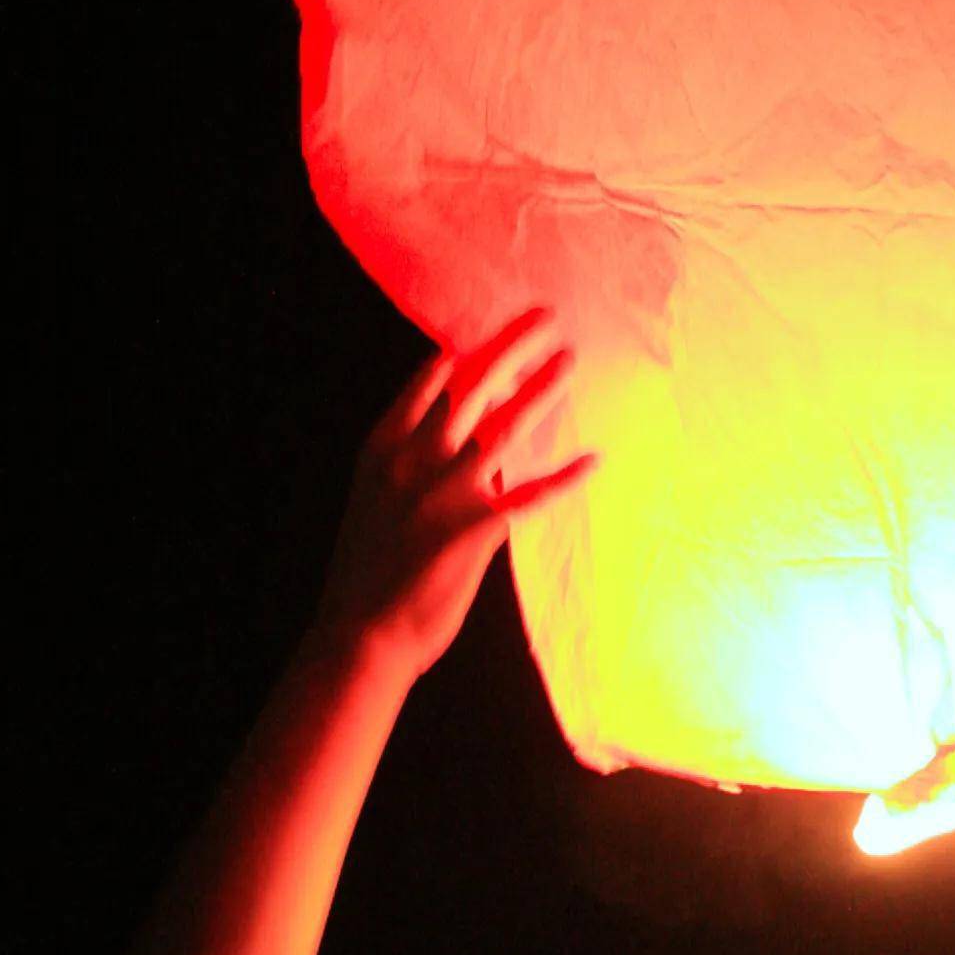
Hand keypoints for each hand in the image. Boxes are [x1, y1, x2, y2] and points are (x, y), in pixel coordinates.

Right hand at [314, 309, 596, 680]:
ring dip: (541, 390)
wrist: (361, 636)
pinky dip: (565, 477)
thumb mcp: (376, 505)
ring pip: (504, 426)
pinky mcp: (478, 529)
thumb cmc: (368, 577)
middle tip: (543, 318)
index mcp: (383, 449)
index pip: (427, 384)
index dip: (461, 354)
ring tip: (568, 361)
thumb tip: (453, 441)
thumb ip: (409, 468)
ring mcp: (447, 491)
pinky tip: (593, 459)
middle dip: (509, 348)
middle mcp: (415, 459)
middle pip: (470, 387)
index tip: (487, 329)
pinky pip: (533, 495)